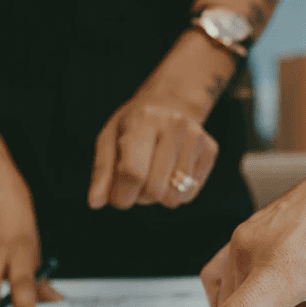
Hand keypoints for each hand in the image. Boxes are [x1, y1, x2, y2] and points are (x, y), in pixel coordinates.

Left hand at [88, 100, 218, 209]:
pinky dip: (176, 192)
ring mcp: (195, 138)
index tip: (118, 199)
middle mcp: (174, 126)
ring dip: (158, 196)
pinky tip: (171, 173)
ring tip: (153, 176)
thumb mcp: (109, 140)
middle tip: (136, 184)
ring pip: (174, 196)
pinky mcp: (210, 150)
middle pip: (155, 189)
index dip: (122, 195)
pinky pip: (190, 193)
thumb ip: (102, 172)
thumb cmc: (133, 127)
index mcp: (143, 120)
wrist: (170, 103)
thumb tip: (95, 203)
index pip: (133, 172)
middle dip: (141, 197)